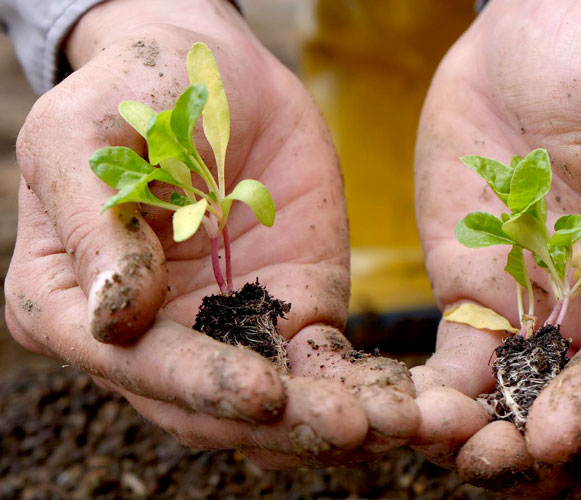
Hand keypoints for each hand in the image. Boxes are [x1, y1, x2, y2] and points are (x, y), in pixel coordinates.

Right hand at [5, 0, 416, 467]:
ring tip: (404, 423)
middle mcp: (150, 338)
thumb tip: (112, 316)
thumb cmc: (133, 91)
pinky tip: (416, 407)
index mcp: (74, 305)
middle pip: (212, 409)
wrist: (214, 74)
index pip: (134, 364)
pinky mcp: (293, 314)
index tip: (264, 391)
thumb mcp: (86, 134)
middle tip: (355, 426)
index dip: (198, 385)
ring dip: (338, 425)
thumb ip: (93, 221)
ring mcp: (228, 332)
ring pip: (278, 407)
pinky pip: (328, 370)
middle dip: (287, 424)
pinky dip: (368, 393)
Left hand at [412, 0, 580, 495]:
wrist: (521, 44)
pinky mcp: (481, 298)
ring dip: (485, 436)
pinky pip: (462, 365)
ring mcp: (543, 306)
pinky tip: (408, 413)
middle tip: (490, 464)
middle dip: (544, 444)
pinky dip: (439, 397)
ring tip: (437, 443)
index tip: (550, 435)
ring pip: (522, 399)